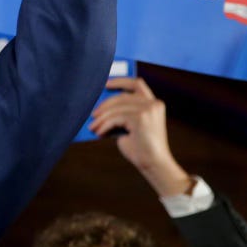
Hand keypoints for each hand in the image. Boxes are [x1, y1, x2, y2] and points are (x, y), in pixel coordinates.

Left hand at [89, 77, 191, 197]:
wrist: (154, 165)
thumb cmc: (141, 148)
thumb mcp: (131, 127)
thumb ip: (122, 114)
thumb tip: (99, 107)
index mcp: (154, 104)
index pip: (137, 84)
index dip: (121, 81)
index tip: (105, 84)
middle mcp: (153, 104)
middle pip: (122, 96)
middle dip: (105, 105)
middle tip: (93, 114)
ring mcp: (148, 110)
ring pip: (117, 108)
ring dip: (102, 118)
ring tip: (92, 126)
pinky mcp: (141, 118)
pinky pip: (116, 118)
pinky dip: (105, 125)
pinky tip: (98, 132)